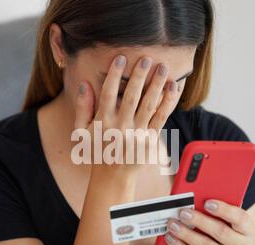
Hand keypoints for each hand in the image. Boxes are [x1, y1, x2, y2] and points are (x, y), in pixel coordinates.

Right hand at [73, 54, 178, 171]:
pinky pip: (161, 118)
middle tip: (146, 59)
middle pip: (131, 97)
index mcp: (103, 122)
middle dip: (139, 76)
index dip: (114, 75)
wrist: (112, 177)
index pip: (108, 94)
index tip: (120, 58)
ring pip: (148, 105)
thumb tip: (85, 84)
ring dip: (156, 85)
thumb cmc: (96, 150)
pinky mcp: (150, 140)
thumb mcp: (82, 131)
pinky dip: (168, 102)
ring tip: (163, 68)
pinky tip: (173, 88)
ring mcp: (137, 134)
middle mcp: (121, 127)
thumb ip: (83, 107)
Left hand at [164, 200, 254, 244]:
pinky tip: (171, 239)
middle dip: (199, 221)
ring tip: (173, 224)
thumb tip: (194, 197)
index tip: (207, 202)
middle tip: (183, 212)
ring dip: (187, 234)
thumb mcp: (228, 224)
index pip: (240, 218)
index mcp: (247, 230)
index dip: (224, 210)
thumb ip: (217, 212)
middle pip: (221, 232)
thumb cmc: (226, 237)